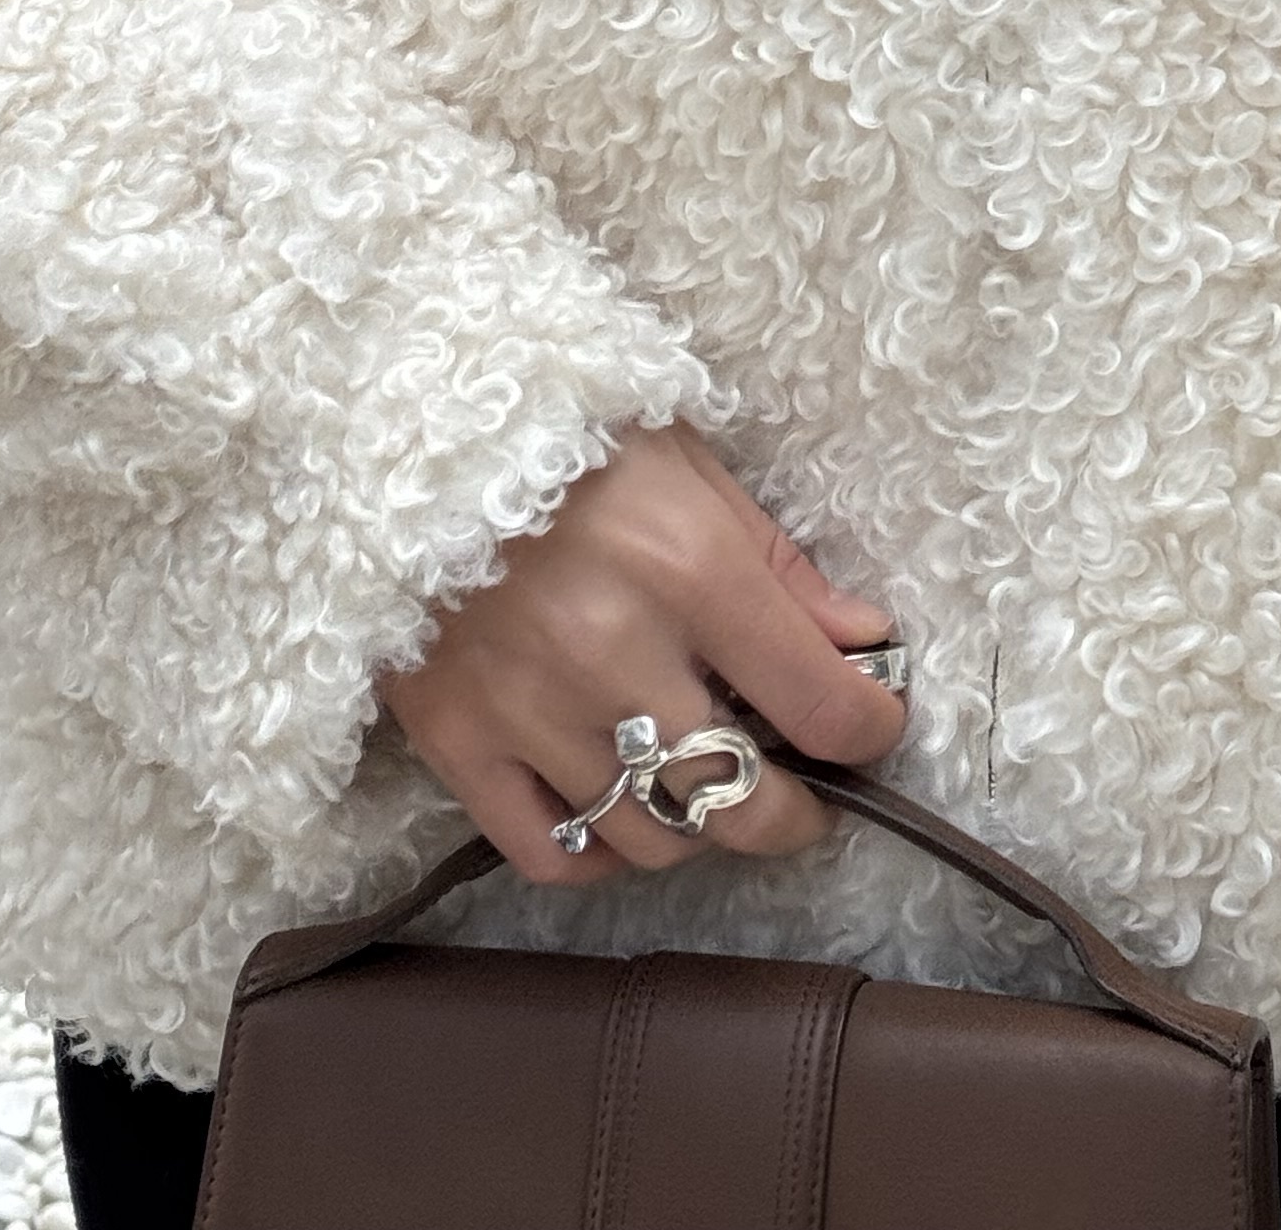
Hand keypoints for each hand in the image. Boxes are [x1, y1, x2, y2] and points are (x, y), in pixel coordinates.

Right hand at [373, 421, 905, 887]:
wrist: (407, 425)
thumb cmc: (567, 434)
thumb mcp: (690, 465)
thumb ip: (780, 565)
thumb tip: (865, 646)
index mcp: (688, 567)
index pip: (819, 704)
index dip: (871, 732)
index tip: (872, 728)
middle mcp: (614, 653)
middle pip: (741, 802)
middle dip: (796, 812)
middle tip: (803, 793)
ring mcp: (529, 708)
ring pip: (651, 838)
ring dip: (695, 824)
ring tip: (700, 781)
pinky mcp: (456, 741)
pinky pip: (550, 855)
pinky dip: (599, 851)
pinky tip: (617, 809)